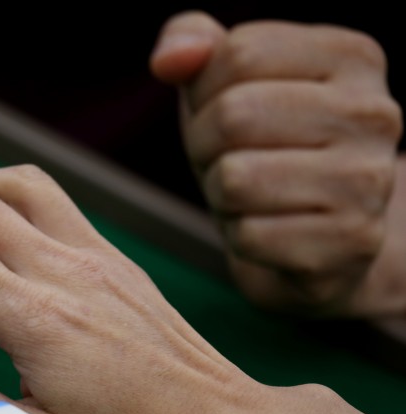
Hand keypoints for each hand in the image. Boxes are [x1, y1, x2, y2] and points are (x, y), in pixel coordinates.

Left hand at [150, 12, 404, 316]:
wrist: (318, 238)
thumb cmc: (262, 146)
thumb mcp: (224, 83)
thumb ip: (192, 42)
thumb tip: (168, 59)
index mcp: (353, 57)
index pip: (238, 54)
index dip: (206, 92)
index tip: (226, 114)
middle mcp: (374, 114)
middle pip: (234, 116)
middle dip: (205, 145)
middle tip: (230, 160)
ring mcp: (369, 181)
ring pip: (235, 178)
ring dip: (220, 194)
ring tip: (250, 195)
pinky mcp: (351, 242)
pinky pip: (248, 236)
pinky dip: (240, 237)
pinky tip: (269, 231)